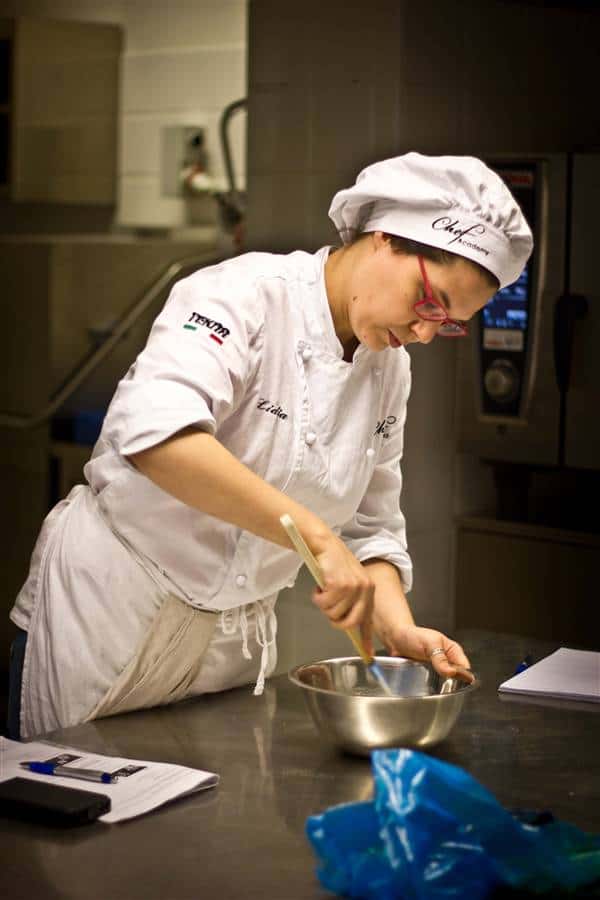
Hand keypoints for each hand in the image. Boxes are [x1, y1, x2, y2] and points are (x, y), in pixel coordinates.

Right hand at [311, 535, 374, 653]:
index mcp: (369, 591)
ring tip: (323, 590)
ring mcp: (353, 587)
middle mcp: (365, 590)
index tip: (367, 654)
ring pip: (333, 614)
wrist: (324, 544)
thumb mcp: (348, 583)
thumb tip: (347, 624)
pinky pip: (324, 604)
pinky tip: (319, 586)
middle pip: (350, 623)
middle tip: (327, 610)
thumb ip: (351, 602)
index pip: (368, 620)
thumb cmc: (333, 564)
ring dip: (323, 605)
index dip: (367, 640)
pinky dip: (317, 598)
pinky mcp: (340, 584)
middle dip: (335, 621)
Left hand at [382, 623, 473, 683]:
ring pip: (446, 685)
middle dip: (451, 686)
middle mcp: (448, 662)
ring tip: (432, 689)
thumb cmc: (413, 636)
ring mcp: (438, 671)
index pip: (465, 669)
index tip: (451, 681)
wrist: (395, 639)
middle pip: (457, 680)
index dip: (462, 678)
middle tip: (440, 686)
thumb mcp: (429, 642)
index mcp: (453, 651)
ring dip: (440, 689)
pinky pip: (434, 687)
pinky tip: (425, 690)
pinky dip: (431, 690)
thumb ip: (440, 657)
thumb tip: (451, 672)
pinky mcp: (428, 677)